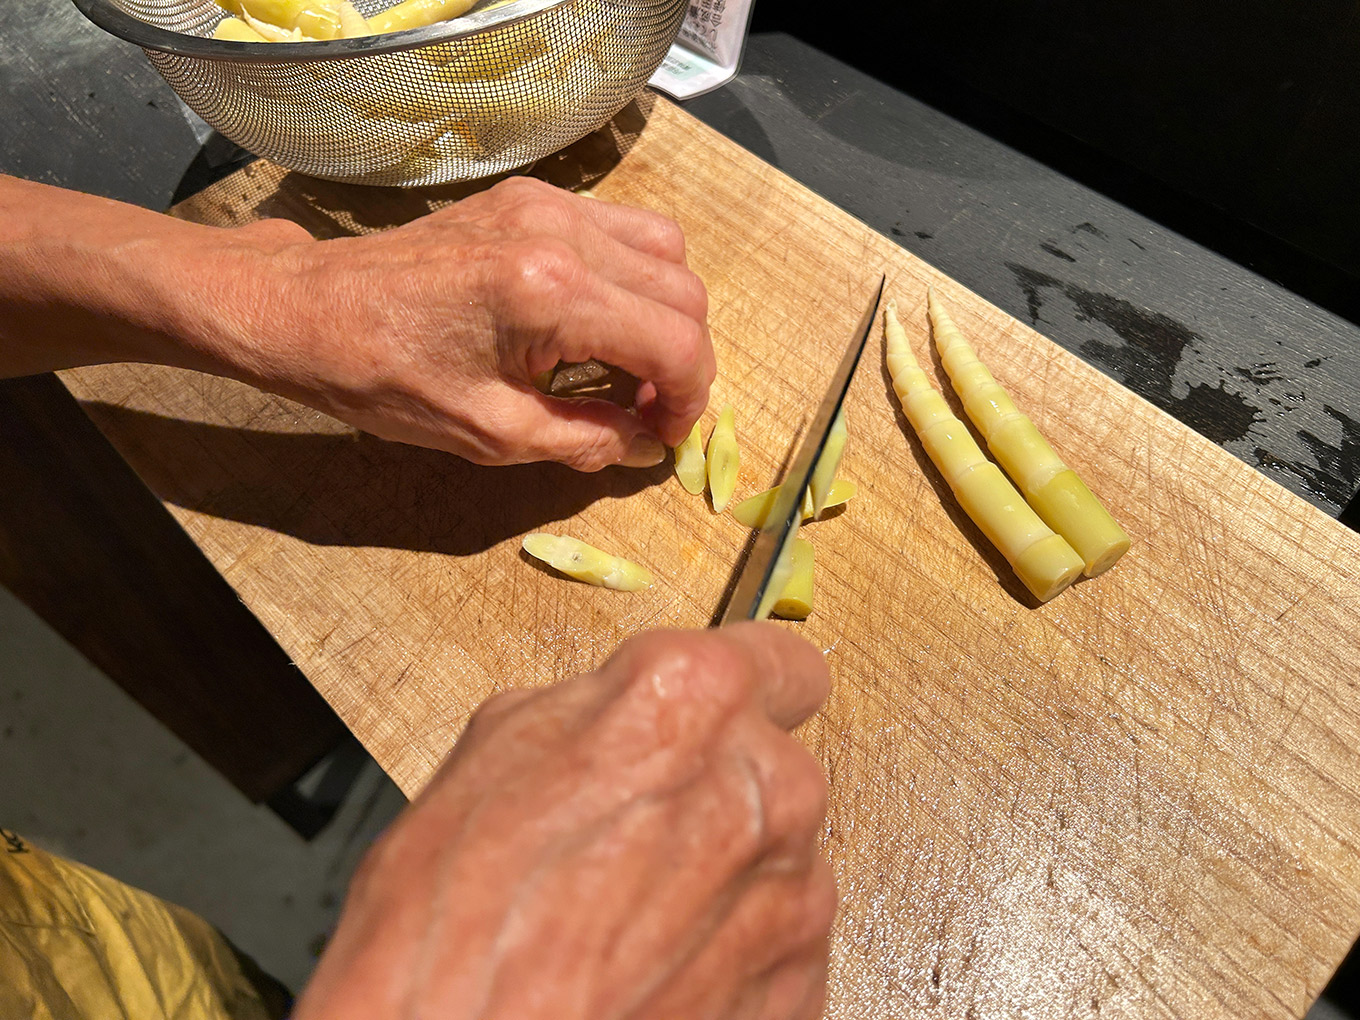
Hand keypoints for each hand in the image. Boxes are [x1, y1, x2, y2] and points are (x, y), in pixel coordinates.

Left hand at [202, 176, 714, 469]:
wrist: (311, 309)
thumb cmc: (386, 377)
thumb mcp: (492, 432)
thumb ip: (587, 439)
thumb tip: (647, 444)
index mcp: (550, 292)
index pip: (676, 340)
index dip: (690, 397)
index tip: (667, 434)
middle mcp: (561, 232)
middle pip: (684, 290)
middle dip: (685, 360)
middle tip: (651, 410)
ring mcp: (547, 204)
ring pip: (664, 250)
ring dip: (665, 314)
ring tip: (629, 367)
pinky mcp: (530, 197)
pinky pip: (620, 230)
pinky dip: (632, 280)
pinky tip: (596, 324)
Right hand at [294, 623, 835, 1019]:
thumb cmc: (456, 926)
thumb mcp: (498, 749)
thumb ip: (599, 710)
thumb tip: (622, 708)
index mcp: (694, 700)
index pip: (783, 658)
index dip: (745, 685)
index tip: (725, 709)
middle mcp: (767, 786)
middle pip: (775, 763)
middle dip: (718, 785)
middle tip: (638, 827)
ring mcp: (792, 892)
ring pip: (777, 853)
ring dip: (722, 871)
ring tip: (631, 912)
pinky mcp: (798, 982)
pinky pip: (778, 939)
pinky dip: (730, 947)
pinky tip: (654, 962)